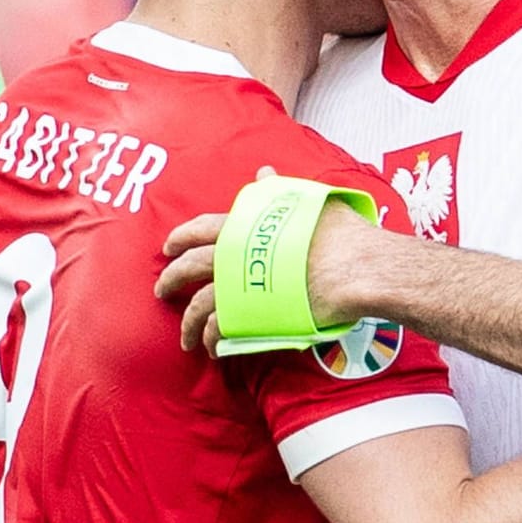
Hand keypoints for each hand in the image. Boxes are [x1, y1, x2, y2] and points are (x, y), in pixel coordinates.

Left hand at [158, 188, 385, 351]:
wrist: (359, 268)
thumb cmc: (342, 234)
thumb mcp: (308, 202)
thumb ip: (278, 192)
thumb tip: (264, 173)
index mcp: (247, 225)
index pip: (203, 227)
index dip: (182, 236)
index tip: (170, 246)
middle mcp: (236, 254)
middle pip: (190, 266)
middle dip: (172, 278)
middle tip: (162, 289)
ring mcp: (242, 286)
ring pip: (199, 305)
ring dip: (188, 323)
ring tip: (185, 337)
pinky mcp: (252, 315)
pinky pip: (220, 330)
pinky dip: (212, 339)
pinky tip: (213, 348)